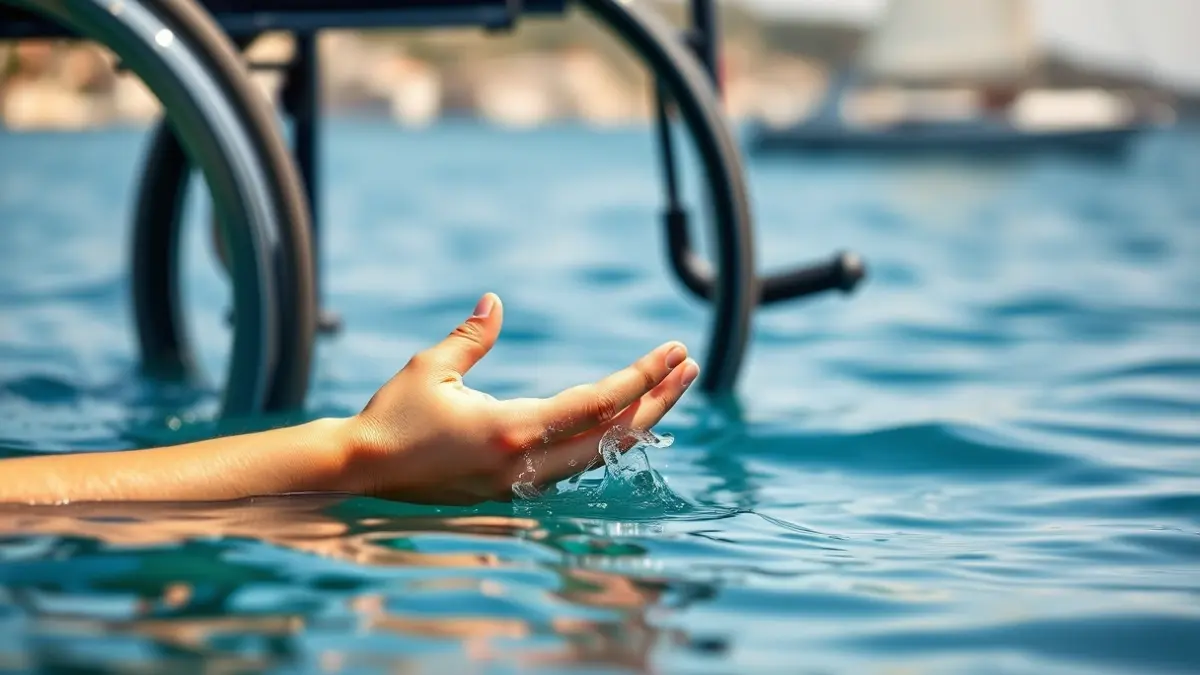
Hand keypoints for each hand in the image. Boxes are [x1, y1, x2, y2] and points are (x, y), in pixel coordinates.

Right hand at [345, 293, 698, 504]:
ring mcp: (521, 484)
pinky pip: (576, 468)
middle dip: (659, 400)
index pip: (598, 405)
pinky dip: (608, 443)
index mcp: (512, 429)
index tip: (673, 353)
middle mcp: (526, 464)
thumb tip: (495, 300)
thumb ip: (471, 336)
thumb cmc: (392, 417)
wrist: (360, 474)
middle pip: (615, 436)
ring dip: (639, 422)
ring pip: (601, 456)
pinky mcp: (512, 493)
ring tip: (669, 389)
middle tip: (690, 367)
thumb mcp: (430, 368)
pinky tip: (623, 422)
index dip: (641, 379)